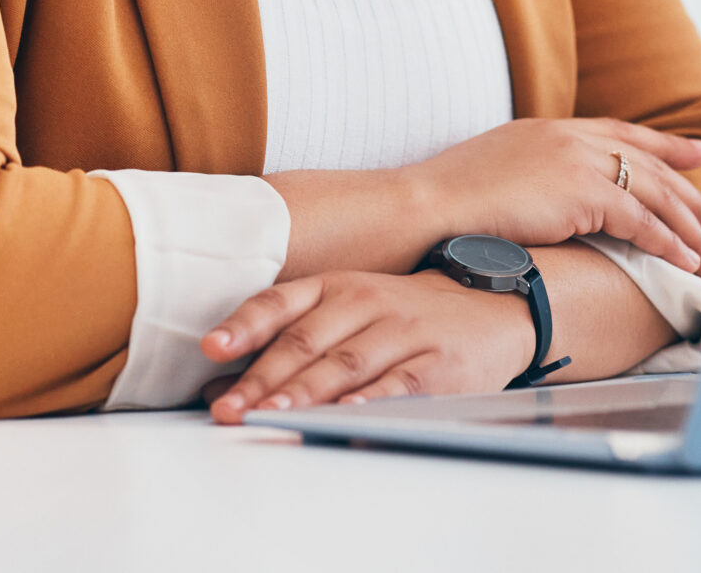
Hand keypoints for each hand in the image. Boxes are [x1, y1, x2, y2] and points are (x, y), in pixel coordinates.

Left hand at [198, 270, 534, 421]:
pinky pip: (399, 383)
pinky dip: (371, 401)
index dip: (244, 325)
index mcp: (334, 286)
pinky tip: (348, 415)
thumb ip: (287, 342)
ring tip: (273, 413)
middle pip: (305, 341)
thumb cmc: (400, 314)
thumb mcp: (345, 311)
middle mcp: (364, 302)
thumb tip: (221, 384)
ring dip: (306, 392)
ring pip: (346, 363)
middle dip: (261, 379)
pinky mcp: (437, 363)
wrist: (489, 305)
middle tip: (229, 408)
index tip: (211, 348)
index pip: (280, 303)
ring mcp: (402, 330)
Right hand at [406, 118, 700, 282]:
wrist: (428, 206)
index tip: (697, 154)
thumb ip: (536, 175)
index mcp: (551, 129)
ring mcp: (578, 162)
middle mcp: (571, 138)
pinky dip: (670, 245)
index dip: (665, 147)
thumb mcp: (499, 173)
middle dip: (694, 200)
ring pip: (656, 197)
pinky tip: (689, 264)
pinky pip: (642, 222)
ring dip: (692, 232)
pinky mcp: (583, 193)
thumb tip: (554, 199)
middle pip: (651, 168)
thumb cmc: (450, 202)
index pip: (622, 134)